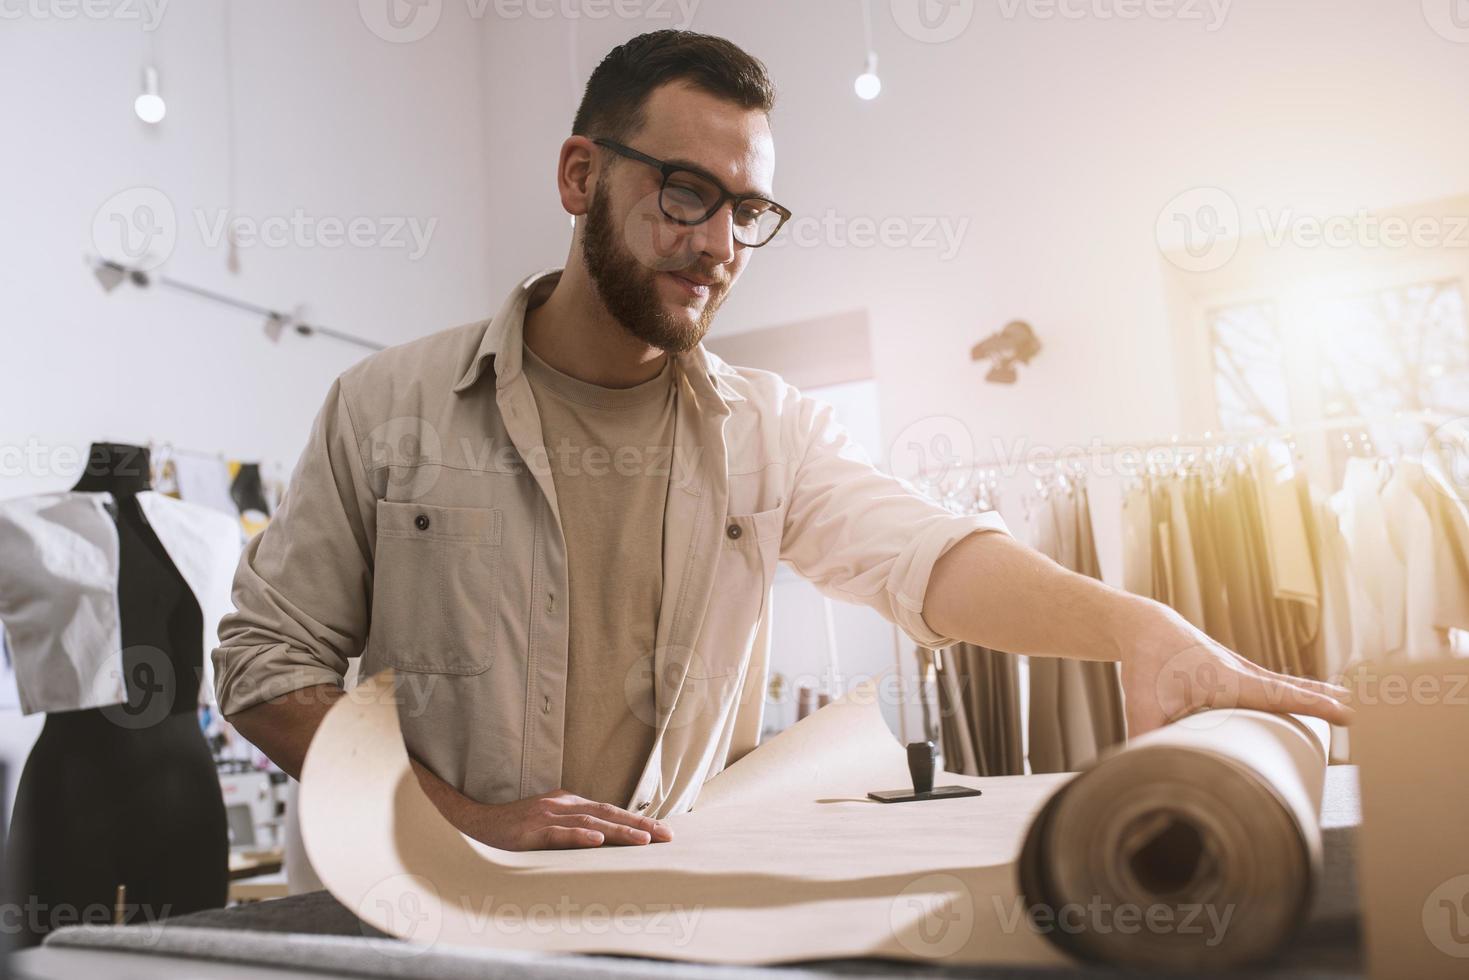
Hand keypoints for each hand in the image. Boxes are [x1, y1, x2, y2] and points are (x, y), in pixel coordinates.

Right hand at [452, 788, 673, 850]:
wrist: (474, 823)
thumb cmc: (514, 828)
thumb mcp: (548, 824)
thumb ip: (573, 828)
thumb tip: (604, 839)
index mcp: (567, 803)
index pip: (609, 810)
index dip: (636, 820)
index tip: (662, 831)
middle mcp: (561, 805)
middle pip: (607, 813)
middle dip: (639, 825)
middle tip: (667, 836)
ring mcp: (545, 816)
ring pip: (590, 823)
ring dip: (619, 831)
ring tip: (644, 841)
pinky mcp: (530, 831)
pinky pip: (558, 834)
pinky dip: (579, 836)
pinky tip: (597, 841)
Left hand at [1120, 598, 1353, 736]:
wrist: (1146, 627)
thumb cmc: (1145, 665)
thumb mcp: (1140, 704)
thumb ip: (1144, 738)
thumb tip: (1143, 770)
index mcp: (1226, 680)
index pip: (1278, 696)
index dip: (1313, 705)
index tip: (1346, 712)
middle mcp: (1241, 672)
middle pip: (1291, 689)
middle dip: (1324, 701)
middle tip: (1359, 715)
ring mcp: (1241, 669)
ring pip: (1286, 684)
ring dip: (1315, 694)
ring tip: (1347, 707)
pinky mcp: (1236, 670)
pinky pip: (1274, 682)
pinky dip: (1297, 689)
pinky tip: (1309, 697)